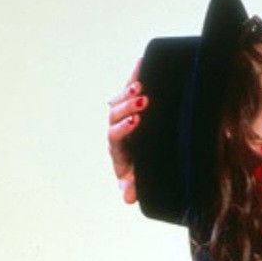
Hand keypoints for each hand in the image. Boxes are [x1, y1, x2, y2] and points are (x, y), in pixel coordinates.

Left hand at [106, 62, 144, 203]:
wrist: (147, 162)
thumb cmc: (142, 172)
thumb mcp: (139, 180)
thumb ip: (134, 187)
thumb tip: (127, 198)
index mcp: (118, 148)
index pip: (114, 135)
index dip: (123, 127)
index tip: (136, 122)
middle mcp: (117, 129)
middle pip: (114, 114)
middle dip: (126, 106)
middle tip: (142, 100)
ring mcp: (123, 115)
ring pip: (119, 100)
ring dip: (128, 91)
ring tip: (140, 84)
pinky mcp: (132, 104)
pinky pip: (131, 87)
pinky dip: (135, 75)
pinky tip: (141, 62)